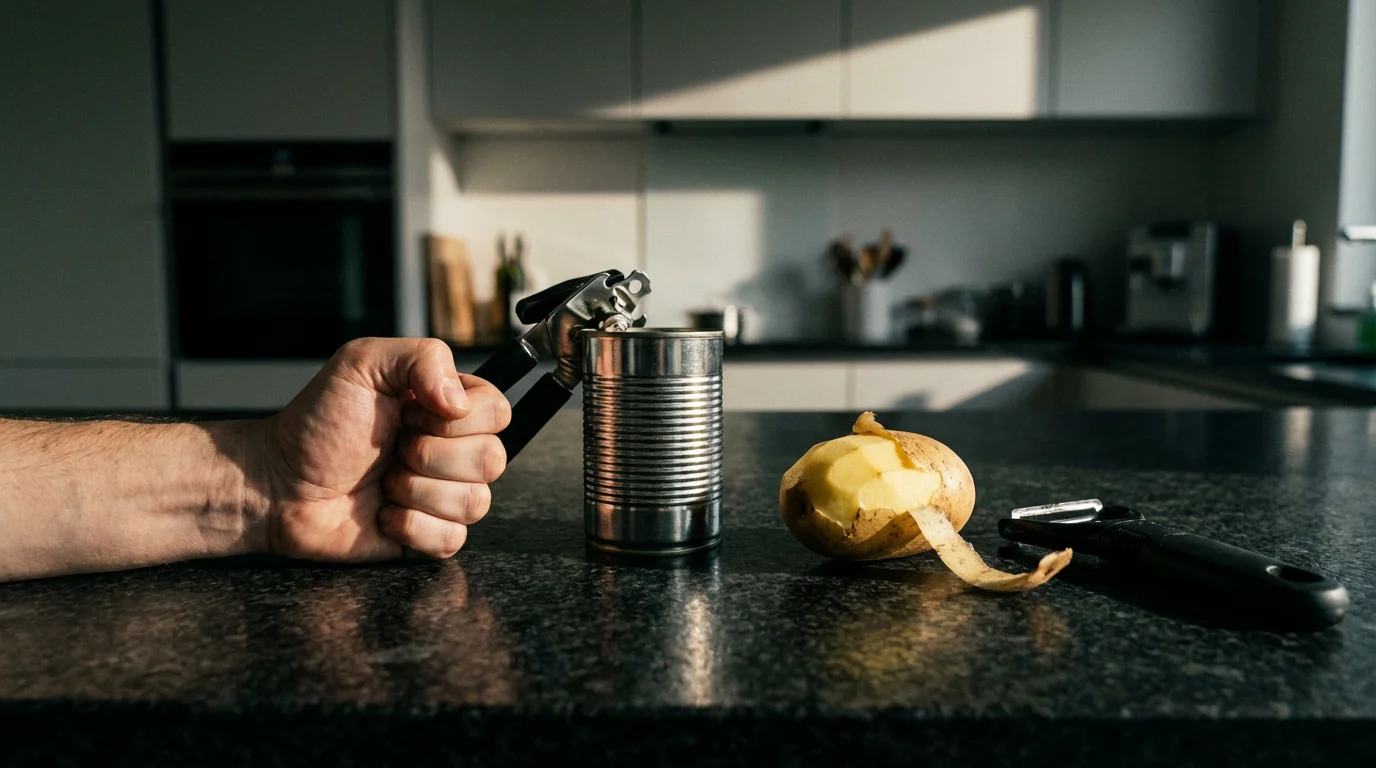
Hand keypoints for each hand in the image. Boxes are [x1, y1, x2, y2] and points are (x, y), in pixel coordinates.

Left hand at [251, 338, 511, 560]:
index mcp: (448, 406)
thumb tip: (460, 401)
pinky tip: (383, 513)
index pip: (498, 411)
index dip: (457, 418)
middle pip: (493, 460)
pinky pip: (452, 539)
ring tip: (385, 481)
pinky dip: (410, 527)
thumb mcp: (361, 363)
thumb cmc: (316, 424)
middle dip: (431, 456)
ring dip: (417, 491)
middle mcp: (454, 450)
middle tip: (392, 449)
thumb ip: (423, 357)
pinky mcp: (429, 536)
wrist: (277, 483)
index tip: (409, 411)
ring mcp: (444, 495)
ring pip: (476, 503)